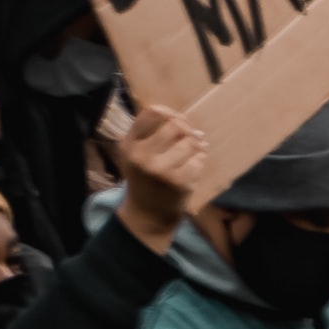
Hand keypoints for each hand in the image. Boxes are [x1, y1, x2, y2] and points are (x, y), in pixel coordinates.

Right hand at [115, 105, 207, 252]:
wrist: (146, 215)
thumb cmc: (145, 178)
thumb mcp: (137, 153)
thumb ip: (153, 132)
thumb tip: (182, 118)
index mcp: (128, 146)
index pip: (153, 112)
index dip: (170, 113)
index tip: (174, 122)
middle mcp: (140, 157)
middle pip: (176, 124)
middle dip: (187, 130)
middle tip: (186, 140)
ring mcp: (159, 170)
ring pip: (191, 141)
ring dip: (195, 146)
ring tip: (187, 156)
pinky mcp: (178, 181)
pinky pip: (200, 157)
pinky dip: (199, 160)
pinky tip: (190, 169)